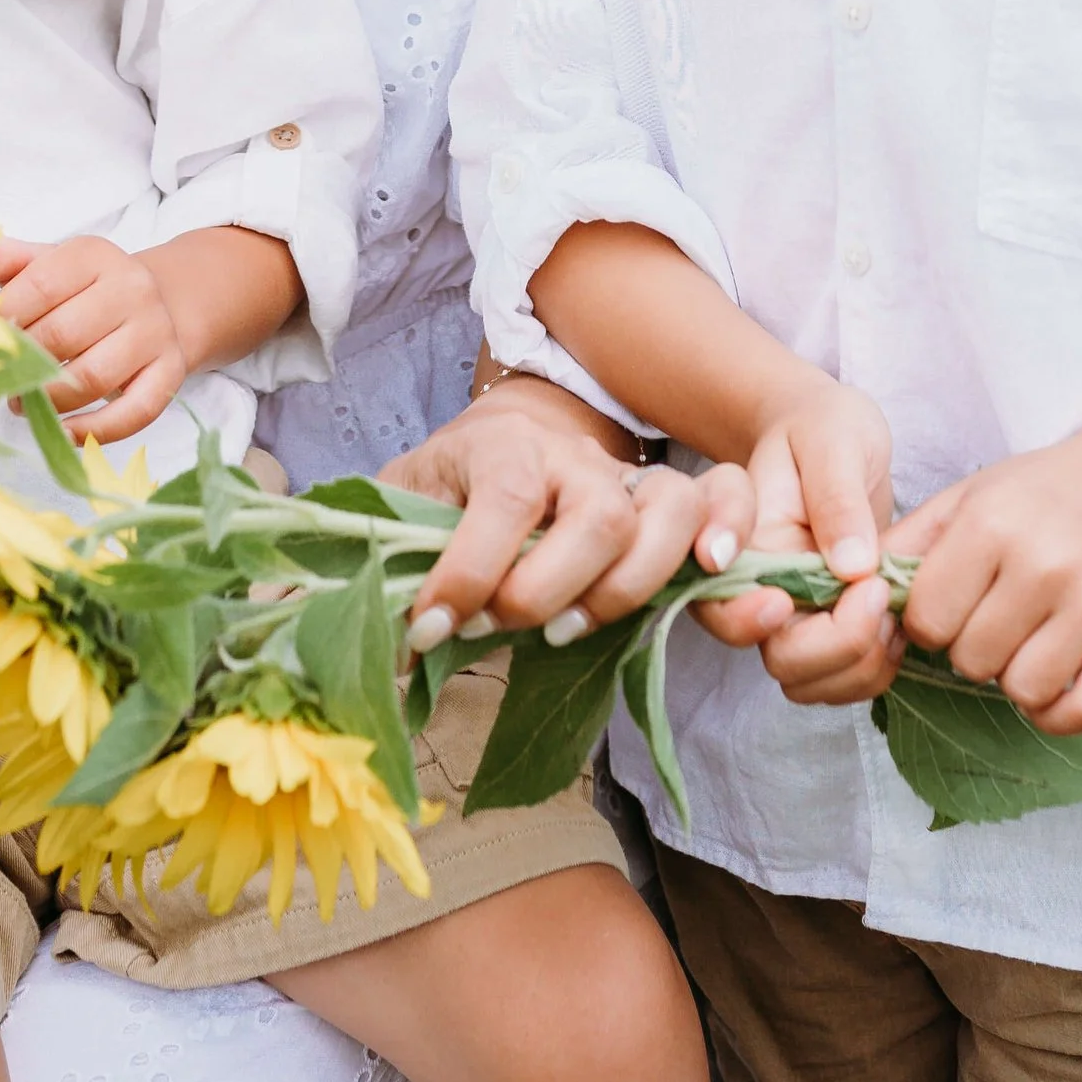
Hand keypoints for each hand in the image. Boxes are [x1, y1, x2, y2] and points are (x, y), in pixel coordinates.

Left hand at [0, 231, 186, 440]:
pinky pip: (132, 412)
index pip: (40, 286)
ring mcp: (155, 332)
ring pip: (92, 377)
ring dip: (48, 400)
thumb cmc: (89, 290)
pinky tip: (63, 432)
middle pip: (62, 335)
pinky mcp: (170, 373)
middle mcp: (132, 289)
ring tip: (22, 402)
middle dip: (21, 365)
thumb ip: (12, 262)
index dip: (3, 317)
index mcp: (95, 256)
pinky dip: (93, 430)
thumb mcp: (53, 265)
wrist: (160, 305)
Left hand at [385, 377, 754, 649]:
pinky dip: (726, 534)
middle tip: (502, 626)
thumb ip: (382, 565)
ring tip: (568, 630)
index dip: (472, 571)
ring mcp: (626, 476)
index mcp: (502, 443)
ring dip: (626, 587)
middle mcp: (574, 453)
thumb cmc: (446, 489)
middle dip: (552, 589)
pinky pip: (721, 499)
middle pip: (600, 515)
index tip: (432, 627)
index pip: (506, 497)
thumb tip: (355, 638)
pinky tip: (707, 575)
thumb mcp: (398, 510)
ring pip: (668, 511)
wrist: (498, 445)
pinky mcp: (662, 505)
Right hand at [692, 380, 899, 706]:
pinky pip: (844, 678)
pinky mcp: (829, 629)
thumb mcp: (832, 437)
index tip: (798, 594)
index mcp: (745, 545)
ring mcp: (796, 616)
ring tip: (892, 604)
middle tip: (878, 591)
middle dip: (836, 645)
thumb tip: (851, 568)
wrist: (832, 432)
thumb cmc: (822, 424)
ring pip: (812, 682)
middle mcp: (761, 592)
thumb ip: (835, 496)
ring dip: (861, 663)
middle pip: (779, 660)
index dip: (752, 621)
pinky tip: (898, 617)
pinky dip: (876, 666)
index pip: (723, 609)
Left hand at [891, 433, 1081, 733]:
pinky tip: (1052, 683)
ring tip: (1022, 643)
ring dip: (1013, 680)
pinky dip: (1059, 714)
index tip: (948, 607)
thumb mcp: (968, 497)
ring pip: (1023, 692)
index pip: (928, 620)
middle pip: (972, 661)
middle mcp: (1043, 565)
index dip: (928, 623)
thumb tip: (852, 594)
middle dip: (970, 650)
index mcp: (992, 525)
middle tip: (991, 620)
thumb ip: (909, 545)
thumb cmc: (1041, 492)